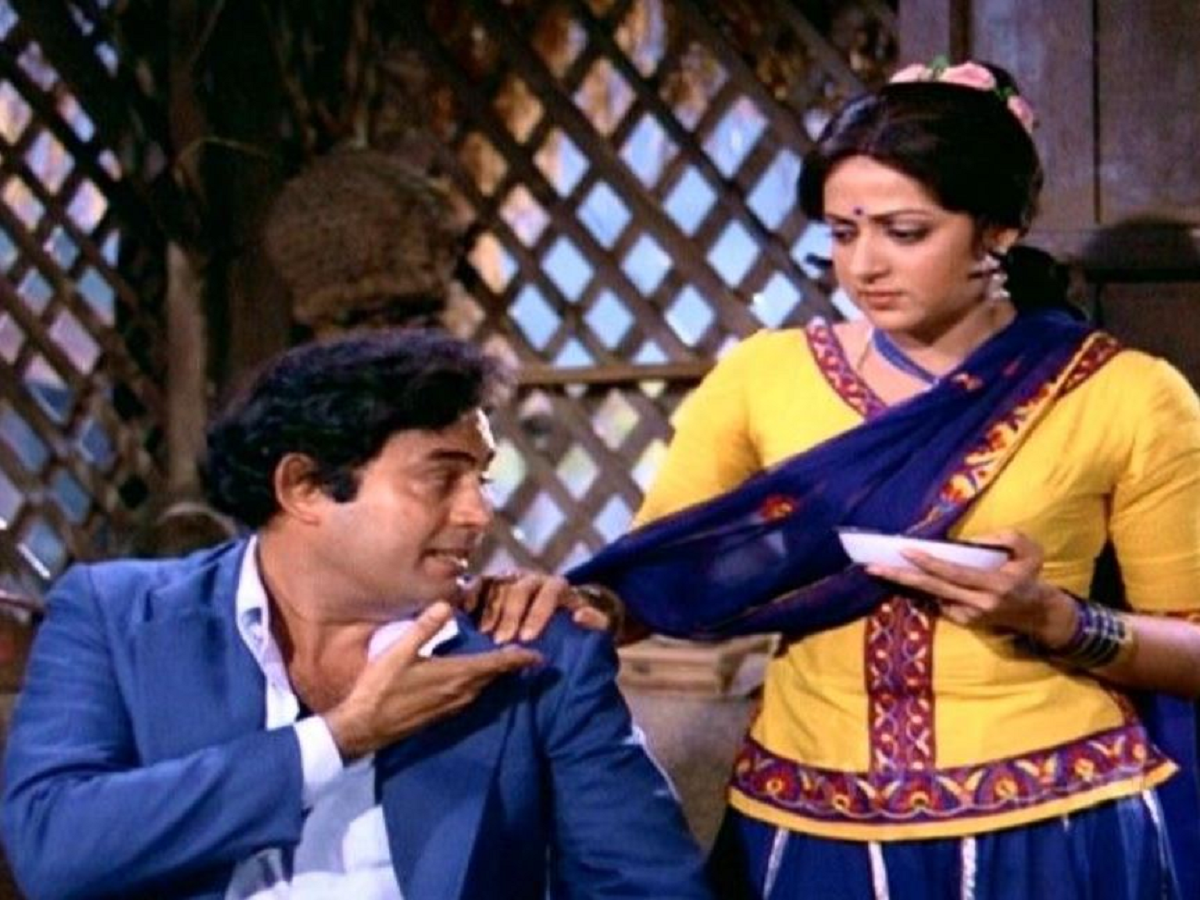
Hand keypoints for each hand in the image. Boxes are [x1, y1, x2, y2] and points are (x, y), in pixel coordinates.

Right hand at [324, 602, 541, 759]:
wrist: (363, 728)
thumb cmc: (380, 688)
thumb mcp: (399, 651)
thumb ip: (424, 627)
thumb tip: (448, 603)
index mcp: (454, 675)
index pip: (495, 664)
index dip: (518, 659)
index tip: (540, 655)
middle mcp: (459, 693)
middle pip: (493, 677)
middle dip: (510, 665)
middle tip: (526, 654)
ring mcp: (451, 707)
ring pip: (482, 689)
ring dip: (495, 676)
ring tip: (504, 663)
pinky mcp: (441, 715)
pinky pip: (470, 697)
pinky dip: (480, 685)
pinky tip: (474, 679)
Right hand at [462, 572, 612, 642]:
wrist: (563, 614)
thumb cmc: (580, 624)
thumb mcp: (597, 624)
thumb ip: (595, 621)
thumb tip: (581, 615)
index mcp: (559, 585)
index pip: (549, 593)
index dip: (538, 614)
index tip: (527, 638)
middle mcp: (534, 578)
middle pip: (520, 590)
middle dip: (510, 616)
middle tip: (501, 642)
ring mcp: (512, 578)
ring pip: (499, 586)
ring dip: (489, 611)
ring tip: (483, 636)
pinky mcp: (494, 583)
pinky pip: (480, 584)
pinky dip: (472, 595)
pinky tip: (464, 612)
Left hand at [864, 530, 1074, 642]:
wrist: (1037, 613)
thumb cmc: (1030, 577)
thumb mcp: (1031, 551)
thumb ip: (1006, 538)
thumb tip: (971, 541)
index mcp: (995, 585)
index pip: (954, 573)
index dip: (929, 562)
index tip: (905, 549)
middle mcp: (979, 604)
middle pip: (933, 589)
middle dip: (901, 577)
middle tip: (872, 567)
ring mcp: (970, 616)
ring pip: (932, 596)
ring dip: (906, 583)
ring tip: (879, 569)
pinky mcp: (964, 622)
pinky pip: (939, 602)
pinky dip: (926, 589)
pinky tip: (909, 577)